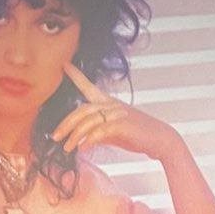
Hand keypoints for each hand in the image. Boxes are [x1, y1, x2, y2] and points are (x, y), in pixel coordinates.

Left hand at [53, 65, 182, 164]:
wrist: (159, 139)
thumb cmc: (136, 135)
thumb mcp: (112, 133)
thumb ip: (97, 132)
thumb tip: (82, 140)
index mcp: (108, 103)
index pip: (88, 87)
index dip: (76, 76)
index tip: (63, 65)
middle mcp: (111, 104)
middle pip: (82, 109)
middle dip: (66, 123)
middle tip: (54, 137)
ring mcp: (117, 113)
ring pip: (89, 120)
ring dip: (75, 135)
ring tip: (66, 148)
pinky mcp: (122, 124)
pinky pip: (100, 130)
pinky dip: (89, 139)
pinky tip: (82, 149)